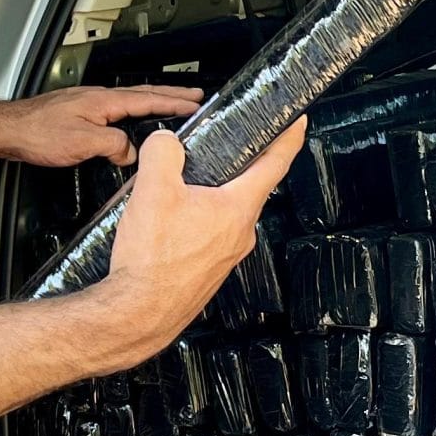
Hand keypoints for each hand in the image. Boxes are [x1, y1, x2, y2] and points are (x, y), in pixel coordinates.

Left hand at [1, 85, 204, 168]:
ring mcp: (88, 103)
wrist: (8, 129)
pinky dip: (134, 111)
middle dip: (171, 95)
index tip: (196, 102)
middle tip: (194, 96)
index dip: (175, 102)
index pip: (148, 99)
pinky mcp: (79, 112)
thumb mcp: (83, 143)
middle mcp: (98, 97)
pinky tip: (132, 121)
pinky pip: (116, 110)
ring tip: (171, 106)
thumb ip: (113, 145)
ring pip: (130, 100)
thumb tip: (130, 152)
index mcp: (104, 101)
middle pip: (143, 94)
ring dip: (154, 102)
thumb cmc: (38, 133)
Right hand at [91, 121, 307, 361]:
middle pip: (248, 187)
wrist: (138, 313)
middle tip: (226, 145)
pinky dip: (196, 219)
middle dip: (238, 164)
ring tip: (182, 184)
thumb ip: (163, 152)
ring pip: (225, 212)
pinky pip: (209, 234)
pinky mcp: (208, 270)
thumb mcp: (153, 190)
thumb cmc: (153, 263)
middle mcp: (240, 234)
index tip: (298, 122)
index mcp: (238, 209)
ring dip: (210, 195)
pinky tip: (169, 221)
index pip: (274, 163)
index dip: (288, 137)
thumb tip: (166, 142)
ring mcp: (225, 255)